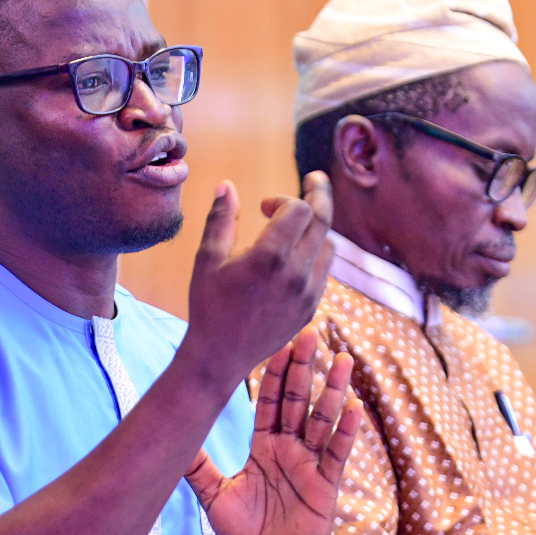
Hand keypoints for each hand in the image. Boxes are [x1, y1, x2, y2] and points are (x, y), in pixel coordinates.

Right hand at [180, 172, 334, 390]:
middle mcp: (296, 273)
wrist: (220, 356)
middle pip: (323, 221)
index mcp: (269, 257)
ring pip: (328, 245)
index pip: (299, 209)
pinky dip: (316, 252)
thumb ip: (221, 218)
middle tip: (316, 179)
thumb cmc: (208, 304)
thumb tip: (227, 185)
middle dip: (320, 194)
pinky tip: (298, 251)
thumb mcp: (207, 258)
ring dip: (316, 227)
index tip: (264, 206)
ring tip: (299, 221)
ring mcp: (308, 292)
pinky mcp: (312, 306)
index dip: (283, 199)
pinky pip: (324, 269)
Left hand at [186, 331, 362, 534]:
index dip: (274, 374)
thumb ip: (197, 467)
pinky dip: (345, 431)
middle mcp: (289, 450)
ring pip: (322, 421)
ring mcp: (310, 466)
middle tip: (311, 333)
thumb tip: (168, 438)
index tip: (278, 342)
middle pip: (298, 401)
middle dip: (304, 368)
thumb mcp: (214, 496)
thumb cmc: (245, 534)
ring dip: (332, 390)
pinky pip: (337, 455)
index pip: (270, 402)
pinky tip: (354, 407)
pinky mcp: (326, 487)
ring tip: (341, 360)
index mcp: (263, 447)